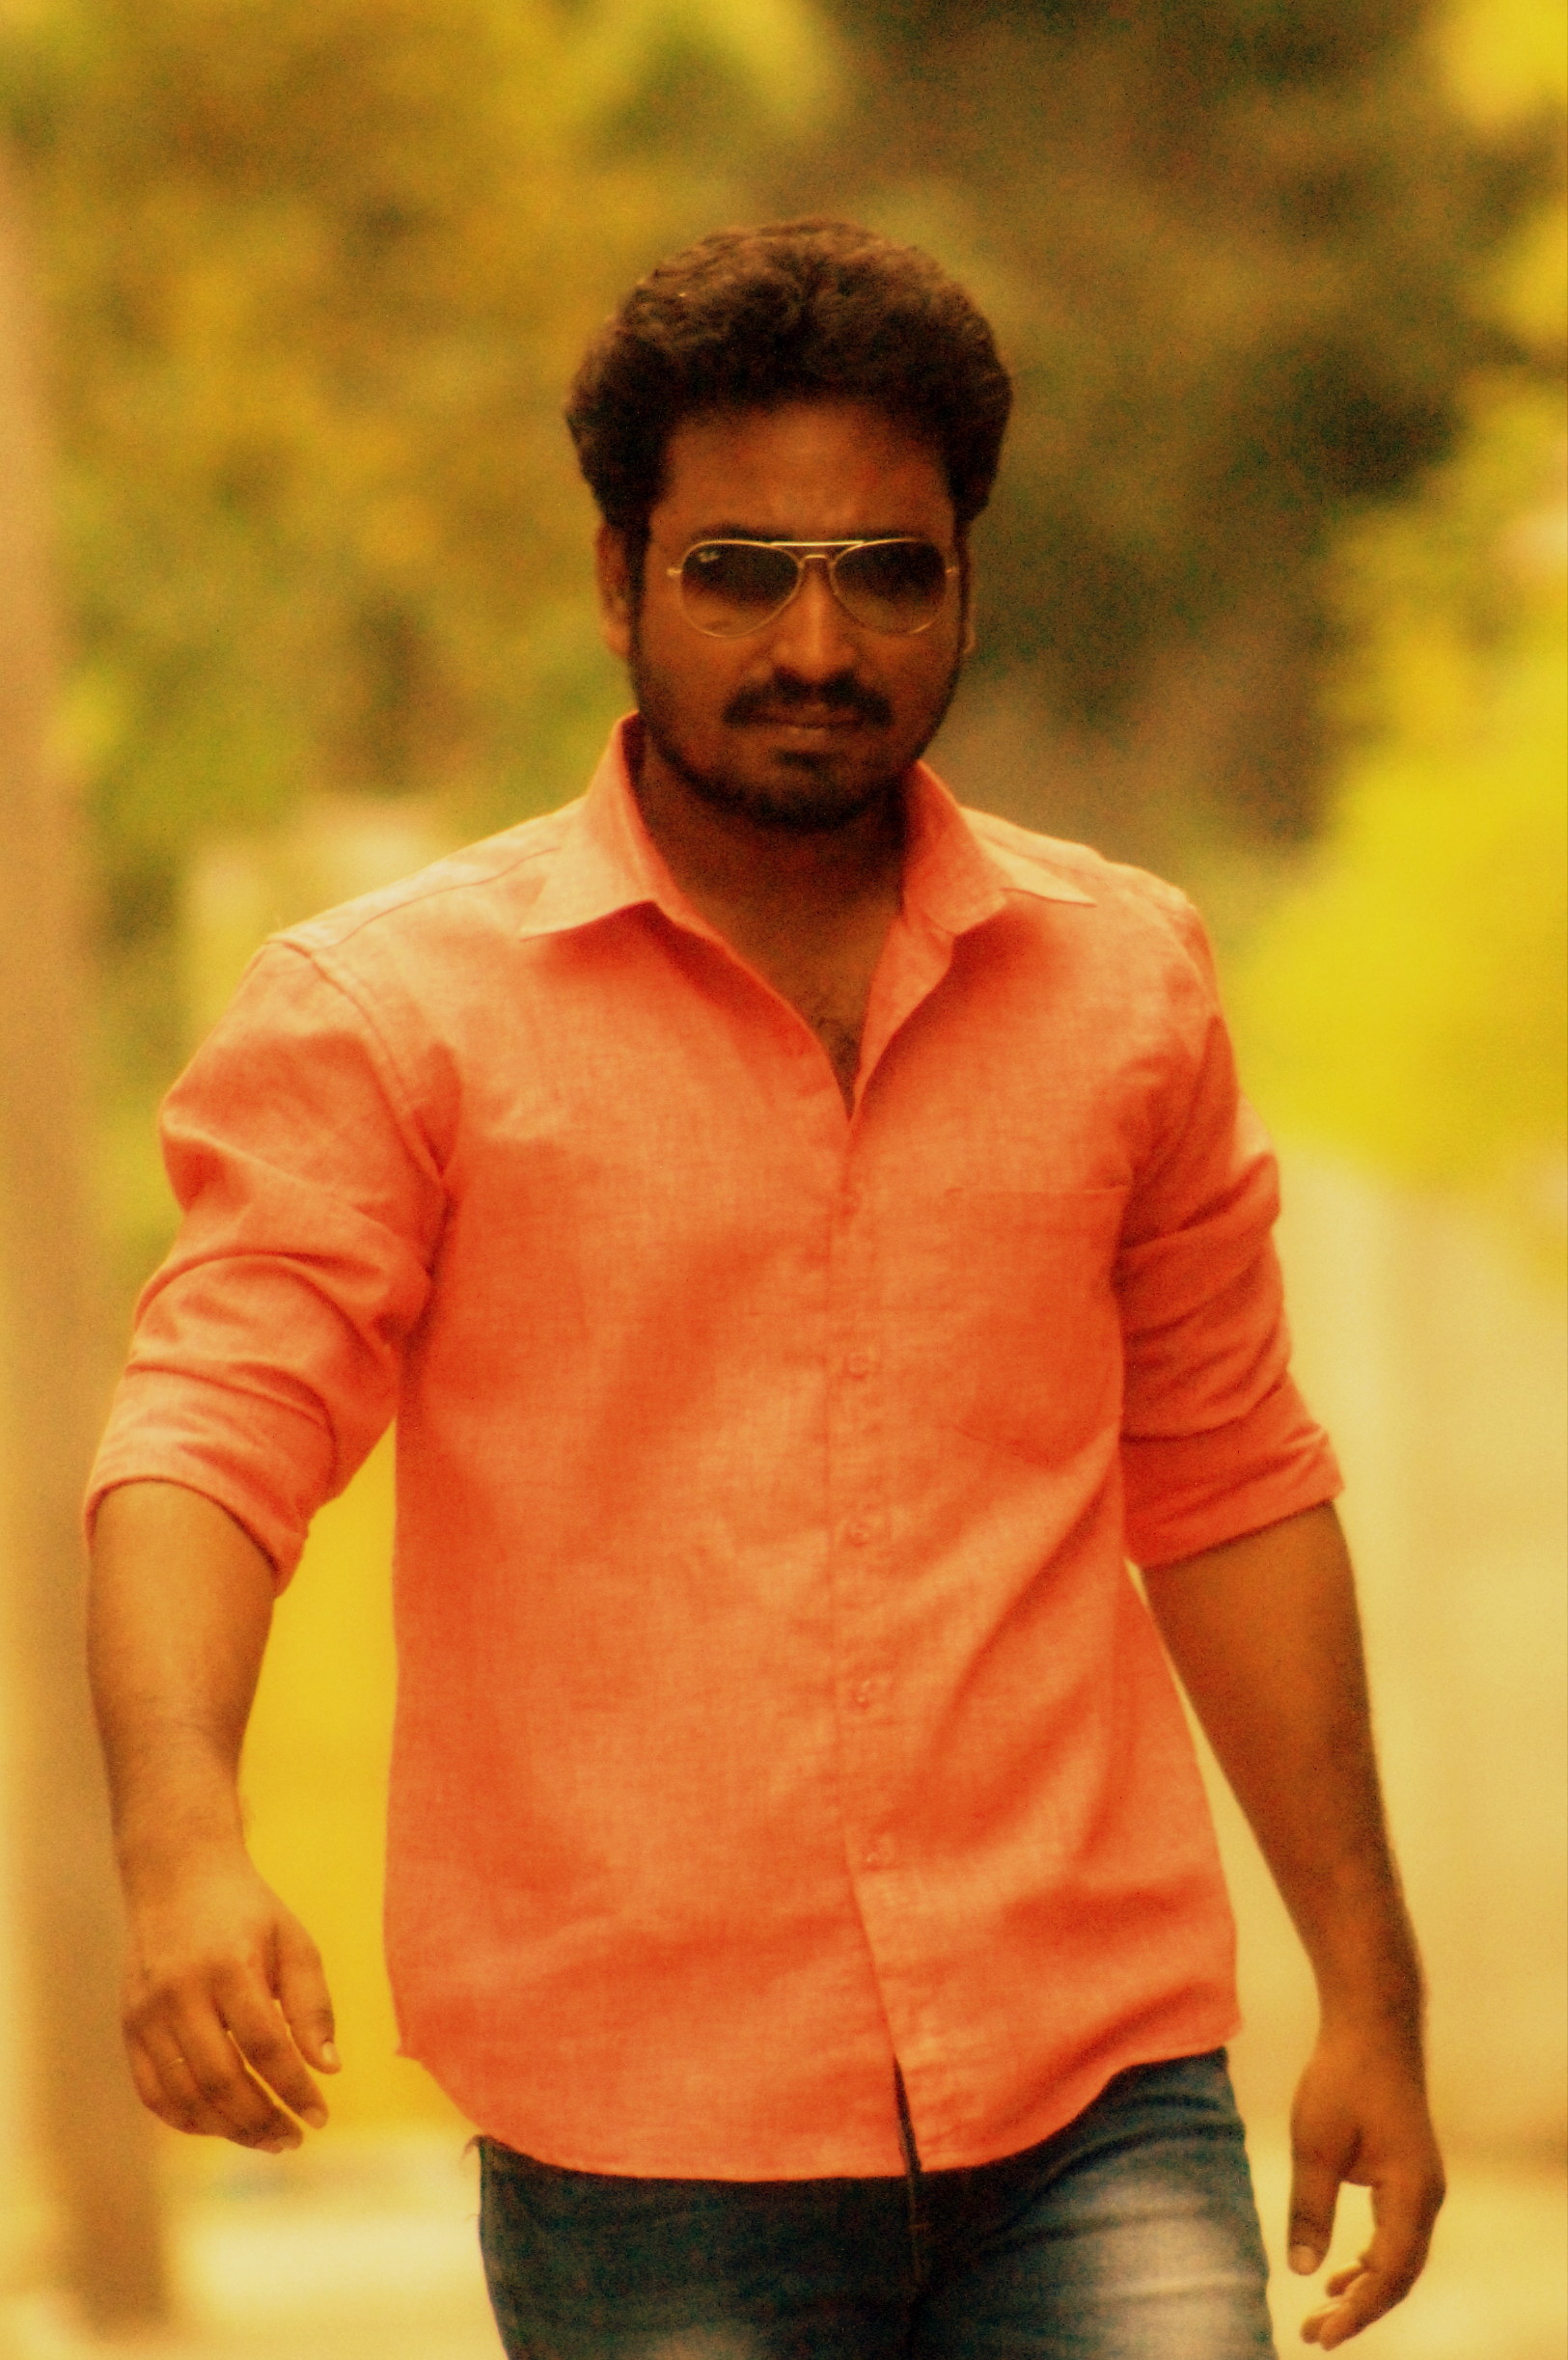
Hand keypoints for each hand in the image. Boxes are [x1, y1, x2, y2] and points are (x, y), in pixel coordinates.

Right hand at [121, 1842, 339, 2151]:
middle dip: (263, 2119)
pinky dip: (187, 2120)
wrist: (177, 1877)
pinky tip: (221, 2127)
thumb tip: (328, 2068)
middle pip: (221, 2079)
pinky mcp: (129, 2027)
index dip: (293, 2088)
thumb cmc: (247, 1912)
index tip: (320, 2115)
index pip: (264, 2046)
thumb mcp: (293, 1941)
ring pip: (186, 2094)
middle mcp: (181, 1994)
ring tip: (267, 2140)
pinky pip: (153, 2092)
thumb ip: (311, 2004)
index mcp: (230, 1967)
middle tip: (294, 2137)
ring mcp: (148, 2014)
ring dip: (229, 2129)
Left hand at [1286, 2020, 1444, 2347]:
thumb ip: (1310, 2209)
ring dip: (1367, 2287)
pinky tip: (1344, 2269)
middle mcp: (1426, 2197)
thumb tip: (1302, 2272)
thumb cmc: (1342, 2077)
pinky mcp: (1409, 2173)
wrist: (1373, 2025)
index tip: (1321, 2335)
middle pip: (1400, 2275)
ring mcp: (1422, 2185)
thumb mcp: (1315, 2144)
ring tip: (1326, 2311)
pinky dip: (1373, 2259)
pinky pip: (1398, 2234)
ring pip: (1401, 2257)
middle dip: (1361, 2309)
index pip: (1389, 2274)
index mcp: (1411, 2194)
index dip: (1357, 2312)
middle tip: (1315, 2334)